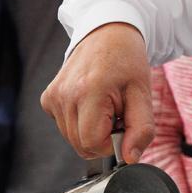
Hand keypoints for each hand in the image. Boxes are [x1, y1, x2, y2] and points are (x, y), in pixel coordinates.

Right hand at [40, 22, 153, 160]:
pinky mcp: (48, 98)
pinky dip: (80, 122)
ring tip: (105, 105)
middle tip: (117, 112)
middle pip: (81, 145)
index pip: (93, 143)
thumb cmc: (127, 62)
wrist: (107, 35)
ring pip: (72, 139)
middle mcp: (65, 95)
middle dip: (103, 137)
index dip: (112, 142)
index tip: (123, 123)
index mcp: (89, 91)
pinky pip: (65, 126)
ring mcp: (53, 96)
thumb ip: (141, 129)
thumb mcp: (143, 94)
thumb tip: (130, 157)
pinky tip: (91, 102)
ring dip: (92, 130)